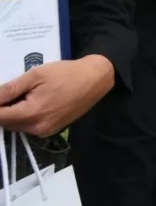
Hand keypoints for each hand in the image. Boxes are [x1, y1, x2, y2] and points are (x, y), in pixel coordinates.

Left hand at [0, 56, 114, 136]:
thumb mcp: (37, 74)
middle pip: (6, 123)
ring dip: (13, 114)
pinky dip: (25, 117)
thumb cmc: (66, 73)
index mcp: (32, 113)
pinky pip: (29, 127)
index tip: (1, 94)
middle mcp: (36, 128)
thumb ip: (11, 88)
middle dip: (3, 109)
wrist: (95, 79)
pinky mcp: (52, 131)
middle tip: (11, 91)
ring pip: (16, 126)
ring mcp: (45, 131)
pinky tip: (34, 102)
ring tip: (24, 95)